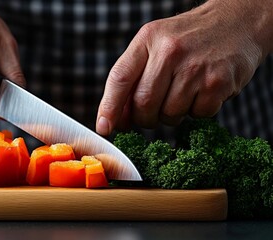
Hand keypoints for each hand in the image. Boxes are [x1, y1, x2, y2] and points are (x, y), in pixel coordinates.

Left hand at [96, 0, 272, 134]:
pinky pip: (197, 115)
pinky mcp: (218, 83)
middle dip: (143, 118)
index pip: (120, 78)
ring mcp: (196, 67)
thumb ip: (133, 77)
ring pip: (169, 115)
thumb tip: (114, 118)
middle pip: (143, 104)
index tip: (104, 128)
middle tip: (151, 114)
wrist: (236, 23)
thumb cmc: (188, 39)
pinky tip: (201, 92)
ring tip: (181, 95)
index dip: (109, 108)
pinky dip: (196, 112)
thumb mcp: (154, 44)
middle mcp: (170, 51)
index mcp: (148, 39)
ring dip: (171, 116)